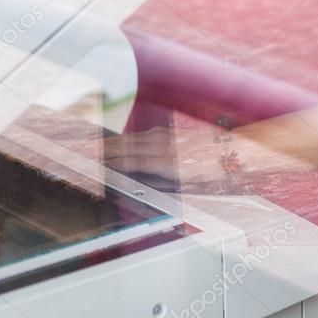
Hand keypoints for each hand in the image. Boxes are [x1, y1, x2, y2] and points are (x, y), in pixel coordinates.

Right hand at [99, 125, 235, 187]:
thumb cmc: (211, 172)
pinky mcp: (166, 132)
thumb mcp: (186, 185)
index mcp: (166, 161)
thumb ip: (158, 183)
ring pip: (131, 139)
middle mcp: (162, 144)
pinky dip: (126, 140)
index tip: (96, 167)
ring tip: (95, 148)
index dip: (111, 165)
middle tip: (85, 154)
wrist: (232, 150)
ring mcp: (164, 135)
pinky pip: (141, 135)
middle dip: (105, 151)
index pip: (130, 162)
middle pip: (126, 147)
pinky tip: (119, 143)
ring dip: (112, 144)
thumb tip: (138, 183)